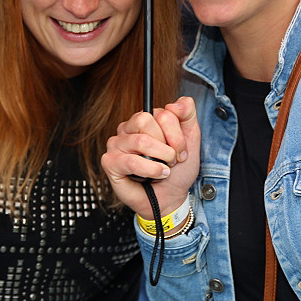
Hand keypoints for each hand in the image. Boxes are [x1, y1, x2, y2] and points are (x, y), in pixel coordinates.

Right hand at [102, 97, 200, 217]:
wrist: (170, 198)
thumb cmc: (176, 171)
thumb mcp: (191, 139)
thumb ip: (188, 114)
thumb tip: (177, 102)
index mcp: (145, 119)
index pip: (162, 112)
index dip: (176, 134)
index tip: (180, 151)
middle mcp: (128, 128)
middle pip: (147, 120)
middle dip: (168, 145)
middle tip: (171, 160)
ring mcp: (116, 144)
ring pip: (141, 140)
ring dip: (161, 159)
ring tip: (164, 169)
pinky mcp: (110, 162)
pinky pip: (131, 161)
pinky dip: (150, 170)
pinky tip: (156, 175)